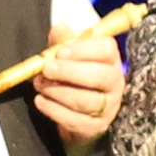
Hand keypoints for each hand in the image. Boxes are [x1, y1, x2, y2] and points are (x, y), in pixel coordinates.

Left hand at [32, 27, 125, 144]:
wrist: (75, 109)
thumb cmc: (72, 74)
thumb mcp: (67, 54)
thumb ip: (62, 41)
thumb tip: (59, 29)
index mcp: (110, 59)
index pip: (106, 49)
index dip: (83, 50)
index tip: (60, 52)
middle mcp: (115, 82)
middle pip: (101, 76)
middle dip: (70, 72)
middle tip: (47, 69)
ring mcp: (108, 107)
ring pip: (87, 101)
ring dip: (58, 92)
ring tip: (39, 84)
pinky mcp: (96, 127)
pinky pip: (76, 121)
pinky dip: (54, 111)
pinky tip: (41, 101)